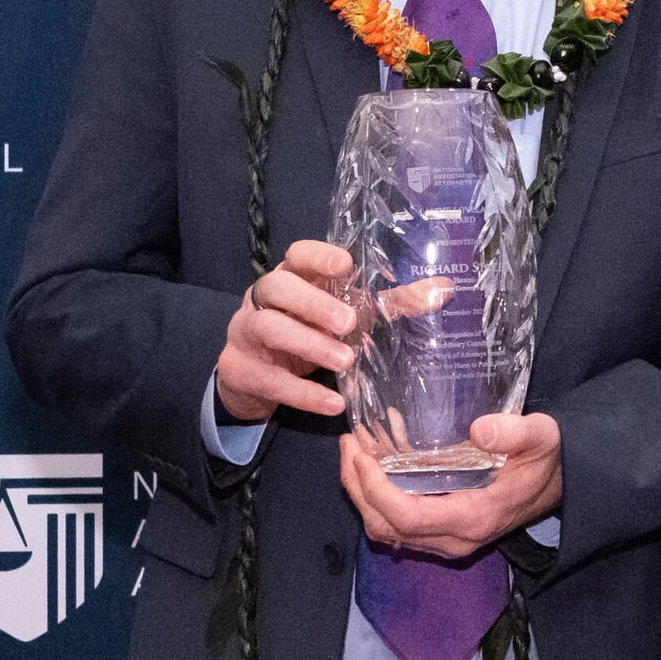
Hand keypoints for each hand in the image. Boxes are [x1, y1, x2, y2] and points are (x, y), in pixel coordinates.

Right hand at [214, 240, 360, 422]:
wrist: (249, 379)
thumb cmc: (299, 335)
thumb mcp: (330, 320)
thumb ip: (369, 308)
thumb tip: (423, 296)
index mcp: (287, 278)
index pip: (297, 256)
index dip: (318, 257)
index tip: (345, 265)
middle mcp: (260, 299)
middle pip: (277, 287)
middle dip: (313, 303)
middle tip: (347, 323)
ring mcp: (244, 332)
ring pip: (269, 328)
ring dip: (310, 344)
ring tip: (345, 361)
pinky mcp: (238, 369)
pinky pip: (271, 380)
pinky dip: (305, 394)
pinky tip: (334, 403)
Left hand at [339, 413, 563, 558]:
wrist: (557, 484)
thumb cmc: (545, 459)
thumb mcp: (541, 437)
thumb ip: (515, 431)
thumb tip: (478, 429)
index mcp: (474, 518)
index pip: (407, 517)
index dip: (375, 490)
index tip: (362, 455)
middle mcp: (454, 539)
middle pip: (386, 527)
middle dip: (357, 488)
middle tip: (349, 444)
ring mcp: (446, 541)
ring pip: (385, 530)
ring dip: (361, 495)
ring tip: (353, 451)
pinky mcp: (441, 533)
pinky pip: (396, 525)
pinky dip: (375, 499)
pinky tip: (373, 465)